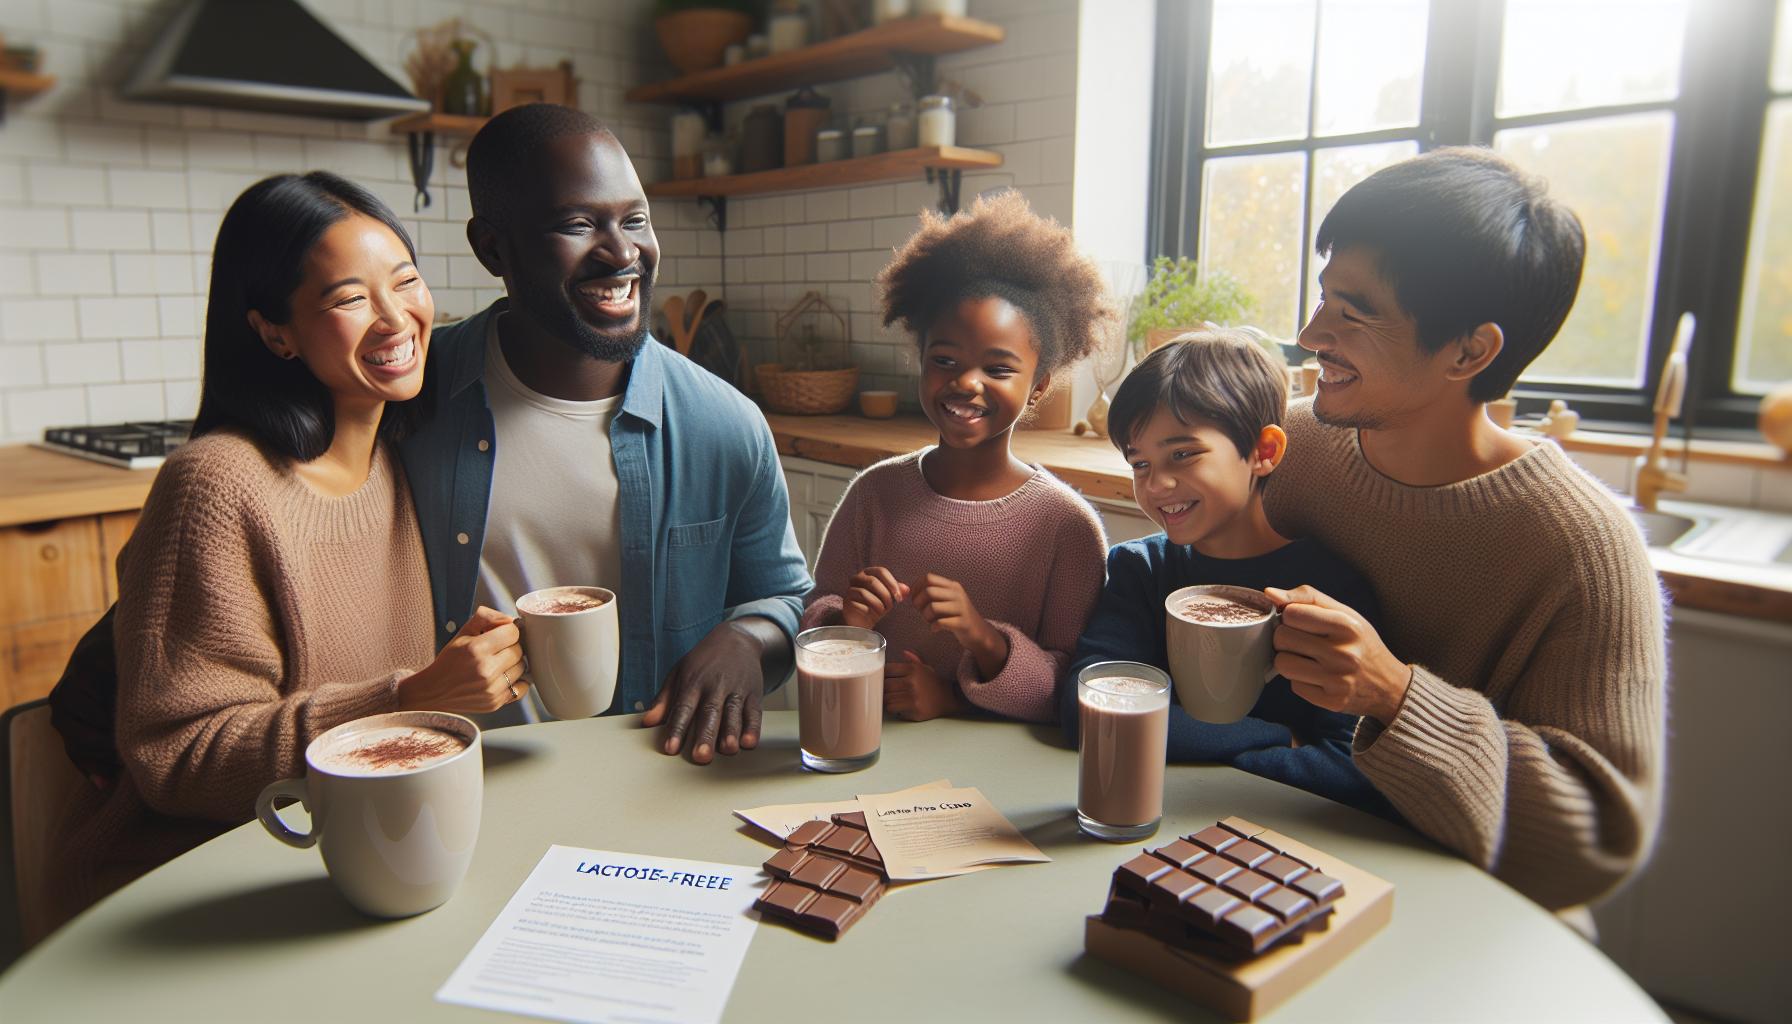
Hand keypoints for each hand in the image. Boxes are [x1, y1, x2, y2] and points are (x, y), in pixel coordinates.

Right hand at [399, 606, 526, 713]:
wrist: (434, 691)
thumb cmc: (450, 660)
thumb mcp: (463, 633)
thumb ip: (486, 618)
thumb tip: (510, 620)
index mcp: (476, 649)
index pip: (513, 633)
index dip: (507, 631)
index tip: (500, 634)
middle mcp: (485, 670)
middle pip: (519, 650)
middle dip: (510, 647)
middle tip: (497, 650)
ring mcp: (491, 689)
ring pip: (522, 668)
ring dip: (513, 664)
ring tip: (497, 663)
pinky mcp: (495, 702)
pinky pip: (521, 687)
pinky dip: (516, 681)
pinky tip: (503, 677)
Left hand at [641, 619, 764, 763]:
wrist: (736, 639)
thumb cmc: (703, 661)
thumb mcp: (679, 673)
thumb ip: (664, 699)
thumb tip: (647, 722)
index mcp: (693, 682)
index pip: (683, 707)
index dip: (677, 729)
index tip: (671, 748)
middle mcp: (715, 686)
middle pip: (710, 712)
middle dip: (706, 735)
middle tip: (701, 756)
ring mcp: (736, 689)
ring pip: (733, 713)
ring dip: (731, 732)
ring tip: (728, 750)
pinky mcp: (753, 693)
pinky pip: (754, 712)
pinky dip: (753, 728)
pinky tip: (749, 742)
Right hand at [842, 566, 909, 628]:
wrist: (863, 621)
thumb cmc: (876, 606)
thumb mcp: (890, 598)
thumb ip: (897, 591)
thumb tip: (907, 589)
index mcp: (869, 572)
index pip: (881, 571)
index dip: (892, 583)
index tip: (899, 597)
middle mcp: (857, 578)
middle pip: (873, 581)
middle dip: (886, 594)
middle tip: (892, 605)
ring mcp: (850, 589)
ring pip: (865, 592)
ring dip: (879, 603)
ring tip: (883, 610)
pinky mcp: (847, 600)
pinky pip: (859, 603)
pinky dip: (870, 609)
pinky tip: (875, 613)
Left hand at [884, 651, 964, 720]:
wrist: (949, 697)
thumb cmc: (933, 682)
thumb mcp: (925, 668)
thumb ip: (913, 660)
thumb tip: (904, 652)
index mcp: (912, 668)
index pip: (887, 669)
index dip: (883, 674)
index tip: (884, 678)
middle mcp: (912, 681)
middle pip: (885, 684)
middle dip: (883, 688)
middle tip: (887, 690)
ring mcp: (913, 695)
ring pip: (886, 697)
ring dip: (887, 699)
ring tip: (893, 698)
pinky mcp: (914, 708)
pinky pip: (892, 708)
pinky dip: (892, 708)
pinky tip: (899, 706)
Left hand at [909, 573, 1006, 677]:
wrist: (979, 632)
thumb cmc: (957, 616)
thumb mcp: (948, 600)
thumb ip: (933, 593)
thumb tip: (909, 591)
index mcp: (952, 586)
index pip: (928, 578)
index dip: (916, 588)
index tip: (915, 599)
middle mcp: (958, 594)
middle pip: (928, 591)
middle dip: (918, 603)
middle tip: (921, 612)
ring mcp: (961, 608)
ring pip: (933, 607)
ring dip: (926, 616)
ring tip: (930, 621)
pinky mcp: (963, 623)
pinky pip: (941, 622)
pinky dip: (934, 627)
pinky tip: (936, 629)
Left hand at [1265, 586, 1411, 724]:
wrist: (1389, 685)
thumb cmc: (1360, 643)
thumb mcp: (1344, 613)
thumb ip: (1307, 597)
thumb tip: (1270, 593)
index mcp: (1347, 625)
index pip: (1292, 614)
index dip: (1289, 616)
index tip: (1299, 621)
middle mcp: (1344, 653)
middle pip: (1282, 638)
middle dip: (1286, 638)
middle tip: (1302, 642)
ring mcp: (1338, 680)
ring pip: (1282, 664)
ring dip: (1288, 660)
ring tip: (1307, 659)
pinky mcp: (1332, 702)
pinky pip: (1294, 686)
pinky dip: (1300, 680)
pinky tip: (1317, 677)